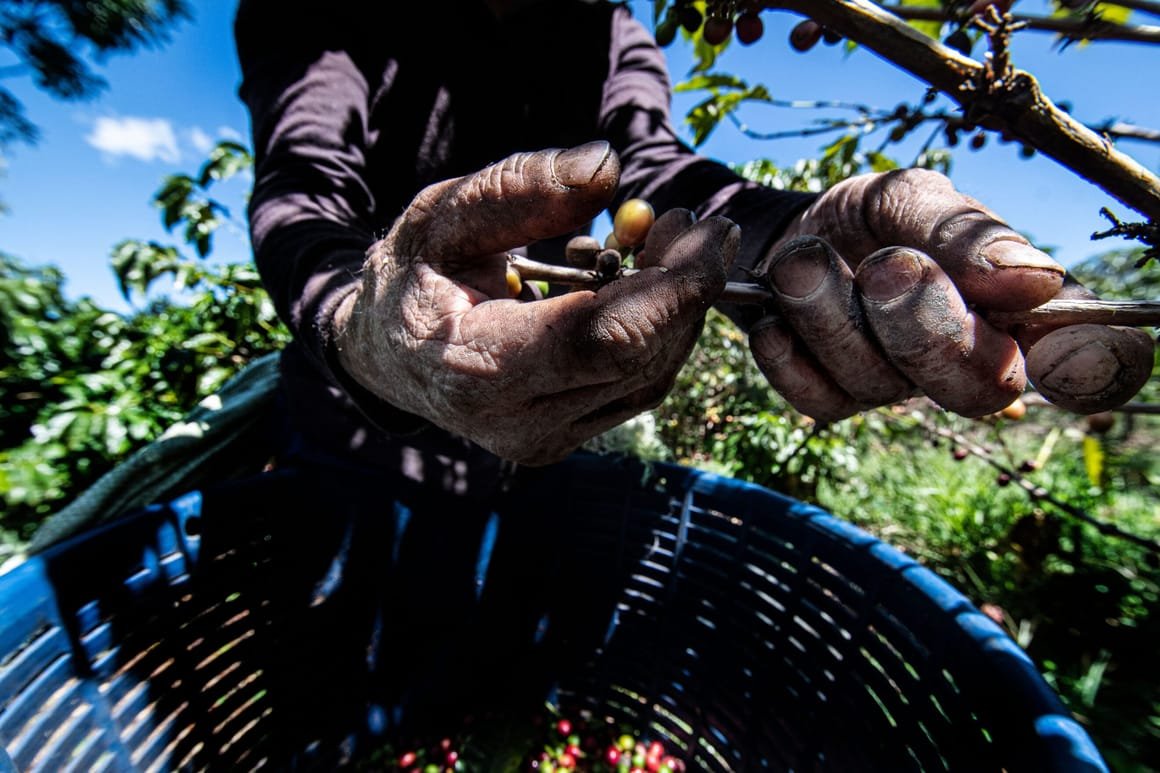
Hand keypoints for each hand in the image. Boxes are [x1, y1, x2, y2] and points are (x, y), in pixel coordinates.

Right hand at [334, 141, 735, 464]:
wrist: (385, 351)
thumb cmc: (412, 276)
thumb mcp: (445, 216)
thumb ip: (520, 190)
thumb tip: (609, 167)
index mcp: (479, 369)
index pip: (607, 337)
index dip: (674, 287)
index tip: (710, 231)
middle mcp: (518, 422)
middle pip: (639, 358)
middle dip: (682, 288)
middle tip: (685, 223)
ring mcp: (544, 440)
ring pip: (648, 377)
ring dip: (675, 310)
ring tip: (662, 244)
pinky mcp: (563, 437)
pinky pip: (633, 386)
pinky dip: (653, 332)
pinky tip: (640, 286)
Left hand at [749, 168, 1153, 421]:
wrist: (783, 233)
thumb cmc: (866, 218)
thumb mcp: (910, 198)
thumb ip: (965, 232)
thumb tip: (1036, 279)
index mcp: (1013, 309)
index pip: (1081, 357)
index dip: (1086, 363)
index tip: (1056, 341)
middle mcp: (965, 360)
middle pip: (977, 387)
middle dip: (925, 325)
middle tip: (886, 266)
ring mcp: (897, 388)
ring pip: (881, 384)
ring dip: (832, 312)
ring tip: (803, 260)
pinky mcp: (833, 401)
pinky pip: (818, 399)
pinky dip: (788, 350)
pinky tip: (777, 316)